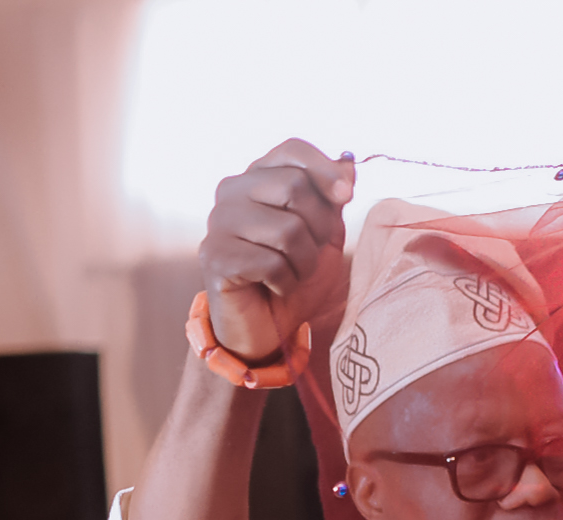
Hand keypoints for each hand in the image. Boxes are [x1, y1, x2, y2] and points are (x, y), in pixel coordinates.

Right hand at [199, 139, 355, 363]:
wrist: (268, 327)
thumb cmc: (295, 277)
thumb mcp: (325, 235)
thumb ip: (332, 199)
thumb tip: (348, 162)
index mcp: (258, 177)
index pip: (292, 150)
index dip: (324, 170)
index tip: (346, 196)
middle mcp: (232, 191)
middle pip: (294, 186)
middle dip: (319, 227)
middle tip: (311, 253)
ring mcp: (219, 222)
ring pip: (287, 229)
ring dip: (304, 262)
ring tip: (292, 273)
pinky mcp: (214, 256)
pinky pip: (271, 263)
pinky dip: (285, 282)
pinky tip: (274, 287)